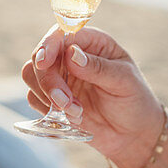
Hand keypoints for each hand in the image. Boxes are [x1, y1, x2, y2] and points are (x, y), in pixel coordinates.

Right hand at [21, 27, 166, 167]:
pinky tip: (73, 118)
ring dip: (47, 96)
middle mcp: (72, 56)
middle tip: (65, 102)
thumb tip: (71, 53)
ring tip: (76, 112)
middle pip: (40, 56)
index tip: (44, 62)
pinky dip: (47, 110)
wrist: (133, 134)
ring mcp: (61, 77)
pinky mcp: (53, 98)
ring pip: (32, 76)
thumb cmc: (135, 101)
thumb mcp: (124, 81)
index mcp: (92, 42)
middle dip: (48, 80)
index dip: (48, 44)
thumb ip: (98, 67)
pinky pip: (34, 98)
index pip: (62, 33)